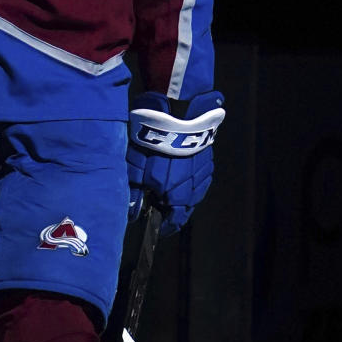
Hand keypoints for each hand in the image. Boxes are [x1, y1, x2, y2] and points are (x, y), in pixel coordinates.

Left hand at [126, 90, 224, 234]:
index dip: (167, 227)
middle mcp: (194, 189)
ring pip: (195, 192)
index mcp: (177, 196)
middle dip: (174, 211)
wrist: (178, 113)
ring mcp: (204, 172)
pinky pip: (200, 176)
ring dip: (183, 195)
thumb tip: (133, 215)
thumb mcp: (136, 170)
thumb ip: (135, 195)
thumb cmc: (152, 143)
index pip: (175, 221)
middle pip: (186, 208)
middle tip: (161, 207)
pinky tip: (181, 172)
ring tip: (170, 191)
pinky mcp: (208, 157)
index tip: (160, 228)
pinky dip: (191, 179)